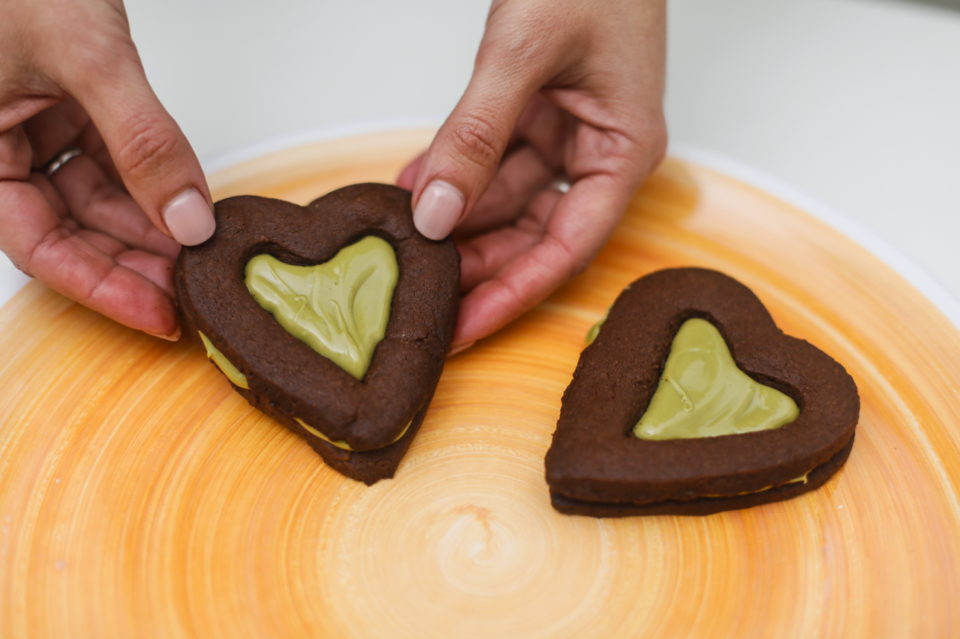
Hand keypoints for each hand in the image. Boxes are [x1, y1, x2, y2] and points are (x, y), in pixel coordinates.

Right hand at [0, 0, 214, 339]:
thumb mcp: (86, 56)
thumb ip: (141, 140)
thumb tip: (188, 219)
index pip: (39, 247)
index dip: (102, 289)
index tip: (160, 316)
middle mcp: (0, 149)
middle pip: (72, 233)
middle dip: (135, 264)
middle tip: (194, 292)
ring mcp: (34, 132)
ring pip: (95, 204)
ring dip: (150, 229)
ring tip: (202, 256)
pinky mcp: (68, 111)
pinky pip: (111, 165)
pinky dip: (151, 187)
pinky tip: (190, 209)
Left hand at [398, 0, 666, 350]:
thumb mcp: (524, 52)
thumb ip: (476, 134)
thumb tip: (435, 210)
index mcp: (623, 151)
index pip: (567, 247)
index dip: (513, 292)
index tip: (466, 328)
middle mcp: (598, 151)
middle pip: (533, 231)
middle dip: (476, 261)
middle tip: (422, 295)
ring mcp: (566, 132)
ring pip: (505, 197)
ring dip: (454, 215)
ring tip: (404, 241)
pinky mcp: (537, 111)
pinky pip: (491, 156)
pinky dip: (452, 171)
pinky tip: (412, 186)